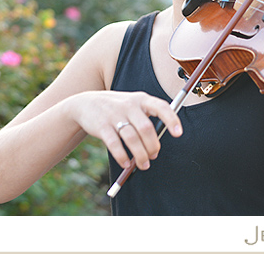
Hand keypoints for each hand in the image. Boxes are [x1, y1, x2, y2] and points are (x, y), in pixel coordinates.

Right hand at [67, 90, 182, 170]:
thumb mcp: (133, 105)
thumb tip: (156, 146)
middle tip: (153, 156)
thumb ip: (146, 120)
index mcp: (141, 99)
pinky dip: (122, 156)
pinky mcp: (102, 126)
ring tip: (143, 164)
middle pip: (146, 129)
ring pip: (132, 138)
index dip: (171, 119)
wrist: (85, 103)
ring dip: (140, 155)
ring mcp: (114, 115)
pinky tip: (126, 163)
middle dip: (152, 146)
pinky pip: (115, 144)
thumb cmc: (117, 108)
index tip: (178, 134)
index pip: (161, 107)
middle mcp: (129, 105)